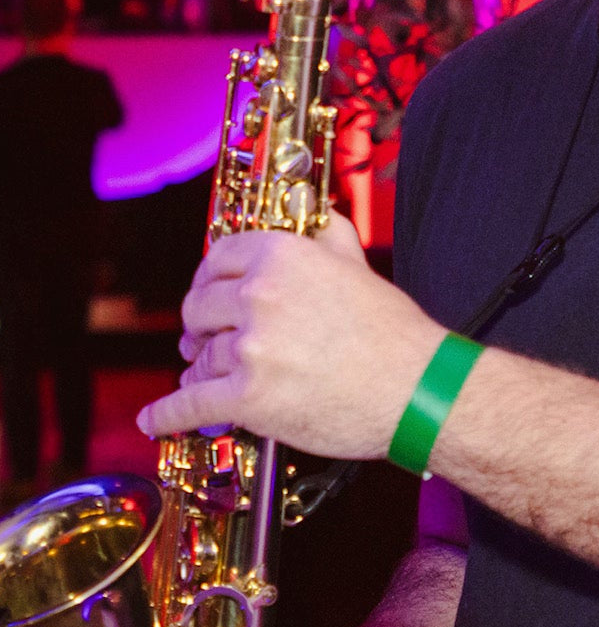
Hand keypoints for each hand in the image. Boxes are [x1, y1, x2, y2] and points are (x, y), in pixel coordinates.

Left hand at [137, 212, 443, 457]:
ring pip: (199, 357)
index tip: (208, 291)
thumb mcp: (357, 261)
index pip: (217, 258)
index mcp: (281, 255)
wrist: (414, 388)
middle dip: (199, 324)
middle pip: (197, 306)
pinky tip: (155, 418)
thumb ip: (325, 231)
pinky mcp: (247, 398)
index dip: (208, 277)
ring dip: (199, 370)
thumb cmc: (391, 330)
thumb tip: (311, 209)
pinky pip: (190, 405)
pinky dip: (169, 414)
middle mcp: (258, 294)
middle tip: (205, 337)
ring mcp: (250, 348)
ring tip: (205, 377)